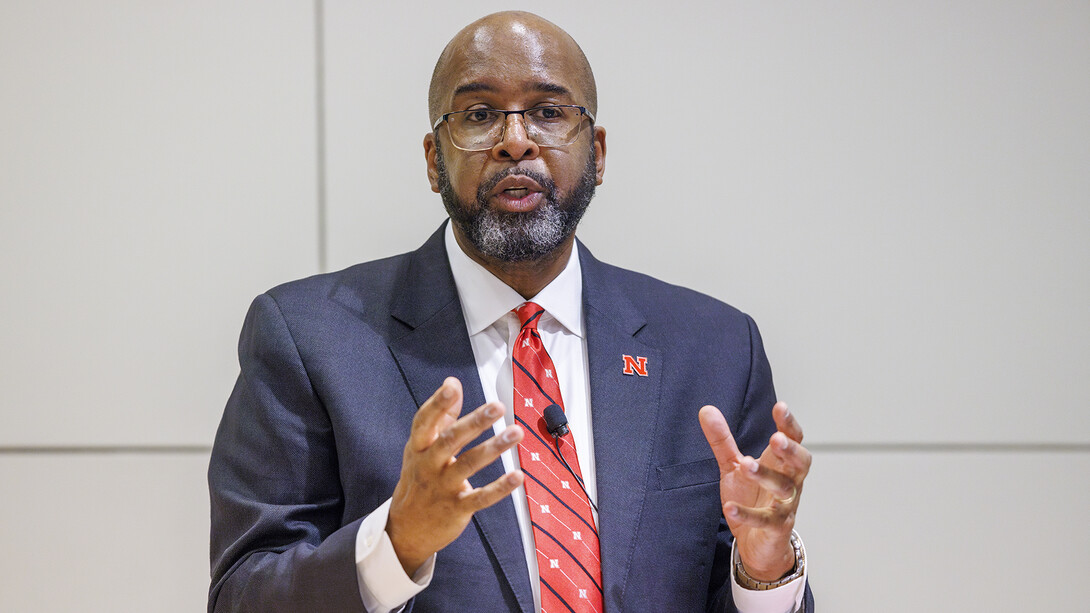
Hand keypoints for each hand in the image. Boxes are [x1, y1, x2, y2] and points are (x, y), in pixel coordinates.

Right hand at [387, 377, 524, 574]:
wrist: (406, 529)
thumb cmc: (419, 478)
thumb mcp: (421, 447)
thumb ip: (440, 416)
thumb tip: (453, 381)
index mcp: (418, 447)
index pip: (425, 422)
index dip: (438, 404)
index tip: (452, 387)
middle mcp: (428, 465)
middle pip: (450, 440)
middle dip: (474, 422)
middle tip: (498, 406)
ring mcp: (442, 488)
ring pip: (468, 465)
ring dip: (493, 448)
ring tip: (517, 433)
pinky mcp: (457, 509)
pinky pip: (480, 497)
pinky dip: (500, 488)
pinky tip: (518, 476)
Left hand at [699, 402, 810, 580]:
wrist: (757, 543)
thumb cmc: (752, 498)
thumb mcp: (734, 466)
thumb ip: (722, 440)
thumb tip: (706, 409)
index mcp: (782, 463)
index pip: (793, 440)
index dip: (789, 424)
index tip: (780, 407)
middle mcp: (789, 482)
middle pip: (800, 463)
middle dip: (790, 450)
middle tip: (775, 439)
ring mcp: (784, 506)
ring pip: (783, 489)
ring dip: (766, 476)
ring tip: (746, 465)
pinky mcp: (775, 528)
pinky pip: (765, 521)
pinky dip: (748, 514)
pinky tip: (729, 506)